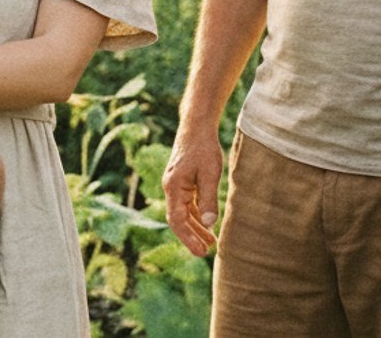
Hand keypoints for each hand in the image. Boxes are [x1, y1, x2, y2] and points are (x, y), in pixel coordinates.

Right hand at [163, 126, 224, 255]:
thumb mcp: (210, 173)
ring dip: (195, 227)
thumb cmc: (203, 148)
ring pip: (183, 212)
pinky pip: (187, 204)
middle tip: (205, 253)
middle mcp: (171, 188)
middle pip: (178, 219)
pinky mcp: (182, 181)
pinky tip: (207, 223)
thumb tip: (210, 224)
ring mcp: (175, 185)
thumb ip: (208, 198)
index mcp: (173, 187)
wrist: (196, 126)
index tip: (200, 252)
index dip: (188, 238)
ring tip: (209, 242)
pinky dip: (196, 215)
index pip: (177, 220)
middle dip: (191, 237)